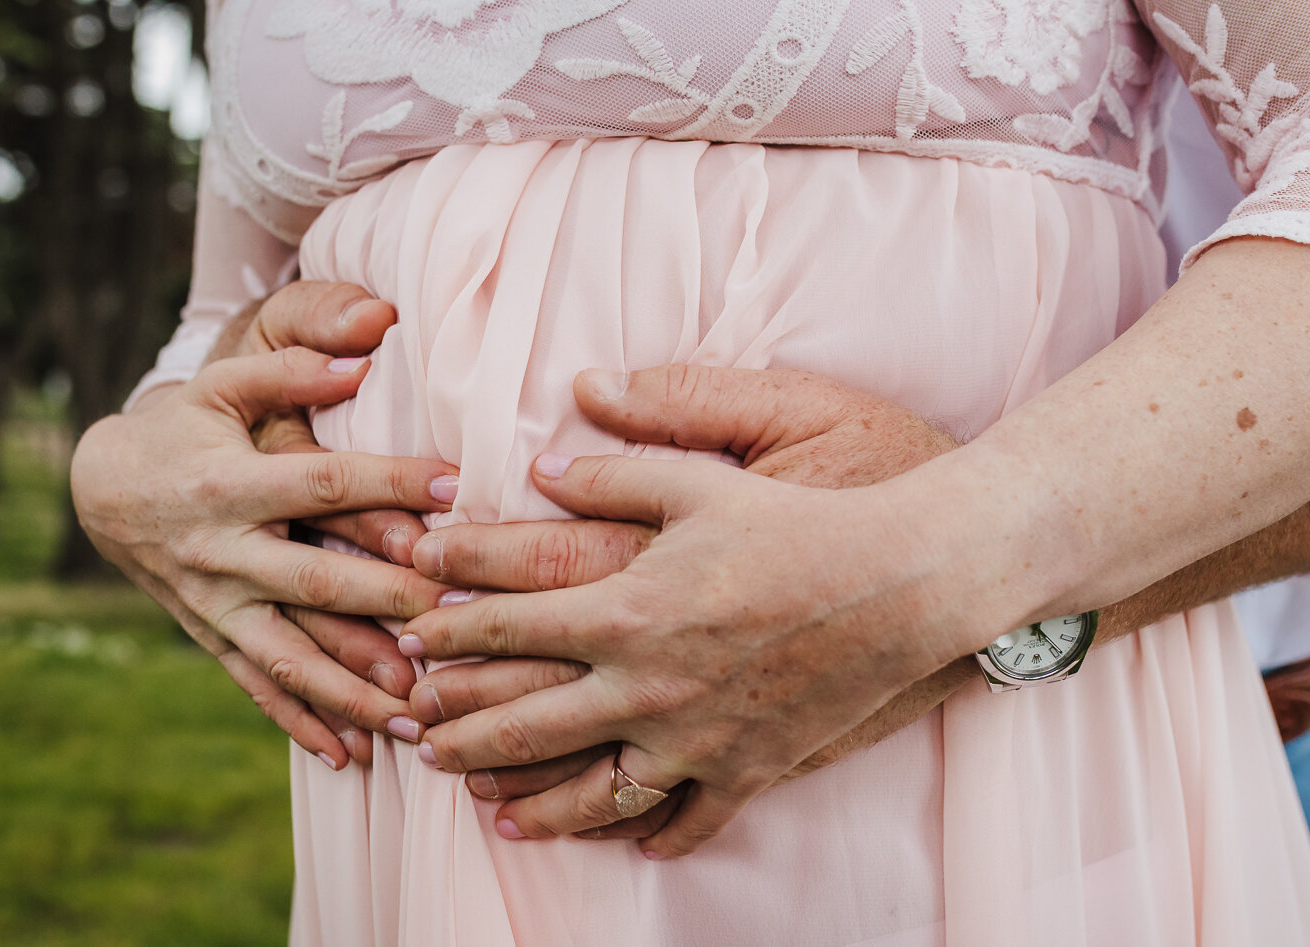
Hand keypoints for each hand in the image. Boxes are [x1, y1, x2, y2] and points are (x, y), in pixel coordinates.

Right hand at [217, 281, 451, 761]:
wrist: (105, 488)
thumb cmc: (187, 428)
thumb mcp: (223, 385)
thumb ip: (289, 368)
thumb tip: (363, 355)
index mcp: (232, 485)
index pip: (323, 484)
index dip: (388, 484)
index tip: (453, 487)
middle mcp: (224, 553)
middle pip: (317, 582)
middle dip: (388, 605)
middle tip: (455, 620)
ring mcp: (216, 605)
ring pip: (290, 655)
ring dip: (353, 688)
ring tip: (416, 714)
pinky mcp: (212, 638)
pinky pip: (259, 688)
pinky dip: (302, 722)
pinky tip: (351, 755)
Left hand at [401, 365, 974, 836]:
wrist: (899, 585)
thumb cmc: (800, 524)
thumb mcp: (704, 480)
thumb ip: (615, 471)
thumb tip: (541, 466)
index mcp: (627, 608)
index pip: (509, 624)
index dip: (447, 625)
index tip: (410, 630)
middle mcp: (647, 686)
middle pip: (524, 721)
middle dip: (456, 727)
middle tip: (411, 730)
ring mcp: (697, 738)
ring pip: (590, 793)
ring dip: (527, 801)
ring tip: (485, 805)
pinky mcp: (748, 768)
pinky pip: (688, 819)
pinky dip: (650, 836)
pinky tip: (622, 844)